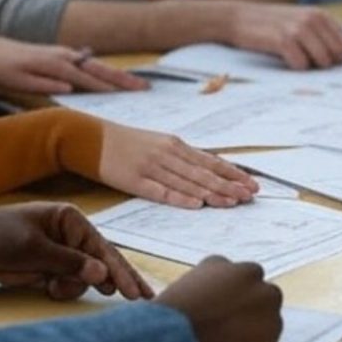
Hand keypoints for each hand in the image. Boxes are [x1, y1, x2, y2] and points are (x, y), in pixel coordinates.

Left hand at [0, 35, 148, 95]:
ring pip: (99, 65)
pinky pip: (92, 64)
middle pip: (101, 68)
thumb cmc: (7, 69)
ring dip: (120, 75)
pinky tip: (117, 78)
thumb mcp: (19, 80)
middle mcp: (67, 56)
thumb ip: (44, 84)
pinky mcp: (67, 56)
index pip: (87, 78)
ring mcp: (68, 54)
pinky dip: (108, 71)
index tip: (127, 95)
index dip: (108, 87)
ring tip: (139, 84)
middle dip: (124, 79)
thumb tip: (69, 88)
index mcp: (57, 64)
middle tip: (145, 88)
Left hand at [0, 202, 151, 299]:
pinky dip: (62, 290)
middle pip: (103, 261)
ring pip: (85, 277)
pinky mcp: (51, 270)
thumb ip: (68, 261)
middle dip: (119, 280)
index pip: (102, 248)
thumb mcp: (33, 247)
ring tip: (51, 287)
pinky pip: (69, 284)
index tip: (133, 292)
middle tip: (142, 298)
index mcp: (71, 221)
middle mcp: (72, 236)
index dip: (120, 271)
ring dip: (74, 287)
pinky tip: (47, 288)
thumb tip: (101, 273)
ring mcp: (62, 254)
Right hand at [98, 123, 257, 207]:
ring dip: (212, 193)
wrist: (89, 138)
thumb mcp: (157, 143)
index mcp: (175, 145)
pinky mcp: (134, 180)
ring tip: (232, 202)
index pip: (210, 161)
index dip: (232, 173)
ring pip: (188, 182)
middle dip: (229, 184)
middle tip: (250, 196)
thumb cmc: (126, 143)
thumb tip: (207, 170)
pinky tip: (196, 204)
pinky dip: (180, 197)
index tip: (252, 183)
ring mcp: (151, 166)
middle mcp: (167, 154)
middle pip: (204, 172)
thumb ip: (180, 157)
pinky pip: (161, 191)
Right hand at [157, 255, 282, 341]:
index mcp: (251, 272)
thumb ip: (224, 269)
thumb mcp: (201, 272)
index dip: (239, 293)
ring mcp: (270, 324)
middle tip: (229, 323)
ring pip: (268, 326)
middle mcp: (267, 294)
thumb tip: (231, 273)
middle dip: (252, 309)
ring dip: (254, 331)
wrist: (173, 339)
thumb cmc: (182, 303)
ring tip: (226, 340)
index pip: (253, 280)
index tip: (227, 304)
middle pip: (267, 301)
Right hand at [227, 3, 341, 69]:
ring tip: (297, 62)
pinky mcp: (282, 39)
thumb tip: (338, 60)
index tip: (322, 62)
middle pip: (336, 54)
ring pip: (323, 60)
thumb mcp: (299, 21)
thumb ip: (319, 35)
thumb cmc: (271, 26)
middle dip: (326, 64)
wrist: (238, 18)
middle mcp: (312, 19)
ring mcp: (297, 28)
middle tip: (309, 64)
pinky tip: (287, 62)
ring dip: (312, 67)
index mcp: (319, 15)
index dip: (337, 58)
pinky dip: (297, 68)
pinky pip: (301, 63)